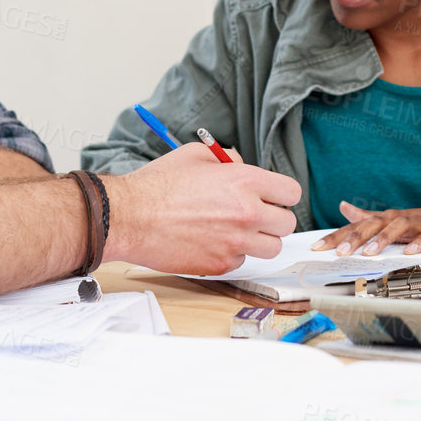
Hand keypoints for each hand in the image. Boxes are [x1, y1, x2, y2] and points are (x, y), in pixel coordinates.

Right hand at [102, 143, 300, 273]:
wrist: (129, 217)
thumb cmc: (158, 185)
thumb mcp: (196, 155)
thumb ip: (229, 159)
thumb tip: (243, 166)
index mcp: (245, 182)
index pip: (291, 193)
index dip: (282, 194)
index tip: (272, 197)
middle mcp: (246, 213)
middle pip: (287, 224)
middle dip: (274, 219)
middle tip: (256, 215)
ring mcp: (235, 243)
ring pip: (271, 248)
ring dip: (259, 240)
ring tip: (237, 231)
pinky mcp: (219, 265)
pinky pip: (242, 262)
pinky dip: (233, 254)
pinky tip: (213, 242)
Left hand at [310, 198, 420, 255]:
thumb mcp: (392, 219)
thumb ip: (367, 216)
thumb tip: (343, 207)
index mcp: (385, 219)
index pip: (356, 226)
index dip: (336, 236)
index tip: (317, 248)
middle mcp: (398, 218)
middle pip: (373, 224)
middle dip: (355, 238)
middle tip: (339, 253)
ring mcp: (418, 224)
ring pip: (397, 228)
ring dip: (382, 240)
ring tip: (368, 253)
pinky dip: (418, 244)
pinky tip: (409, 252)